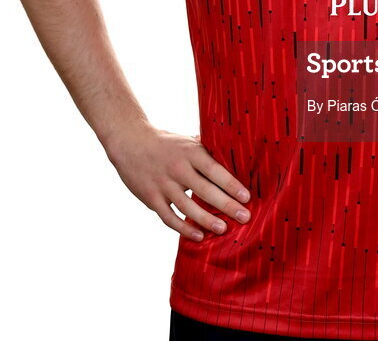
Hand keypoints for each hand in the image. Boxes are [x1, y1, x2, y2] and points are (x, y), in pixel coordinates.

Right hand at [105, 122, 251, 241]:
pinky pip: (169, 217)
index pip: (214, 170)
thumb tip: (232, 155)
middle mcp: (177, 168)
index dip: (231, 184)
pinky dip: (184, 228)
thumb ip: (206, 150)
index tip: (247, 197)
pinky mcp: (151, 198)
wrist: (130, 142)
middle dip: (226, 205)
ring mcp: (163, 184)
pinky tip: (199, 236)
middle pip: (205, 190)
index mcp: (190, 152)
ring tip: (224, 229)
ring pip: (187, 207)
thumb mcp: (186, 141)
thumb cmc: (166, 142)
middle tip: (245, 217)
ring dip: (207, 220)